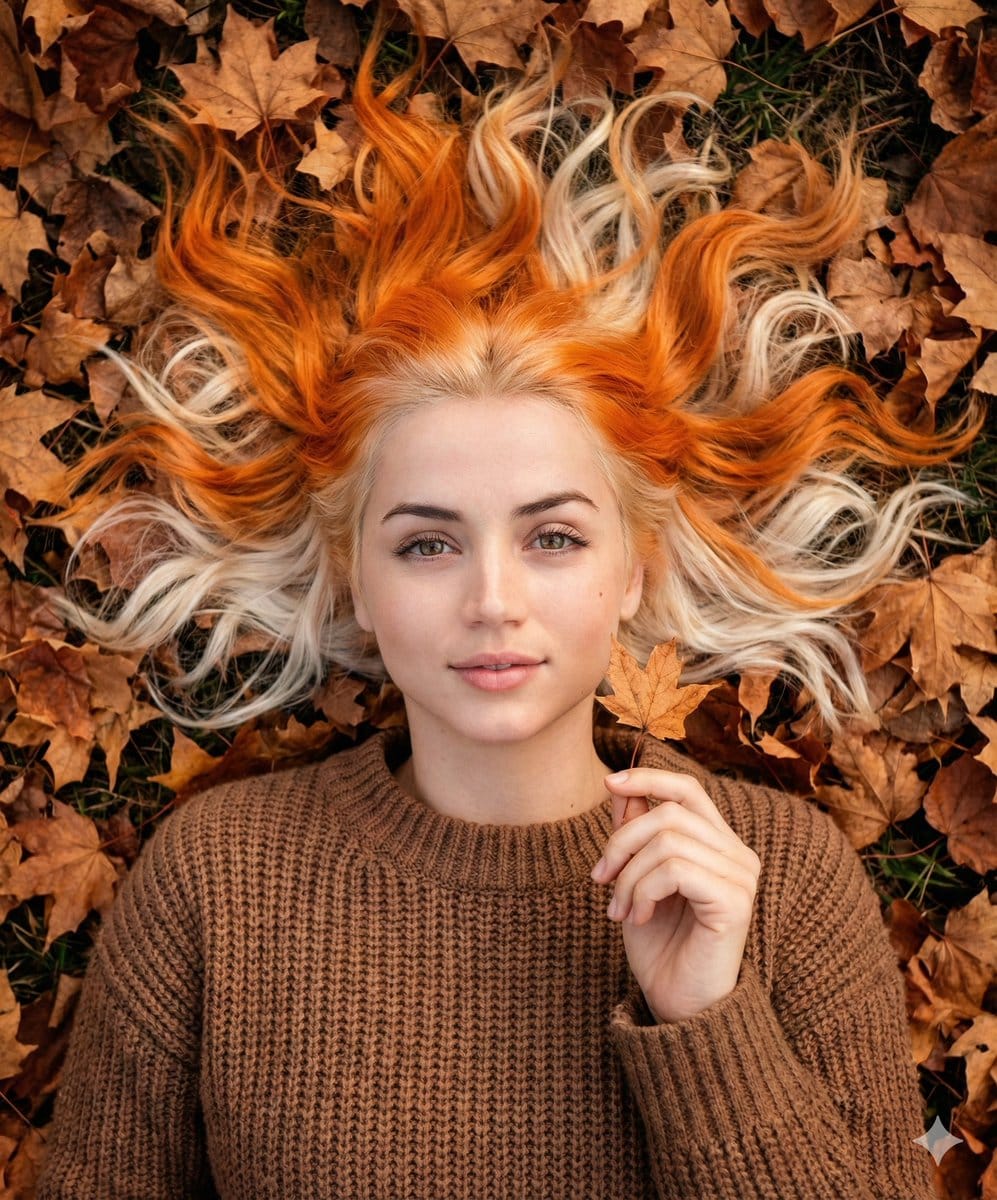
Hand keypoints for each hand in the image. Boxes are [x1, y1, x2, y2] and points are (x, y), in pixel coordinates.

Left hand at [591, 768, 760, 1023]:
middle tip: (599, 879)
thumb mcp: (636, 881)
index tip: (609, 783)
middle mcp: (738, 855)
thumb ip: (635, 835)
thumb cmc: (660, 947)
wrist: (678, 1007)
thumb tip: (621, 788)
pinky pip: (675, 870)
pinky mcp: (735, 901)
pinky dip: (643, 890)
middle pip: (669, 812)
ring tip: (619, 910)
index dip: (649, 778)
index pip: (688, 789)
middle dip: (621, 841)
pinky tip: (638, 918)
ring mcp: (740, 877)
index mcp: (718, 845)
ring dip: (628, 876)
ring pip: (667, 840)